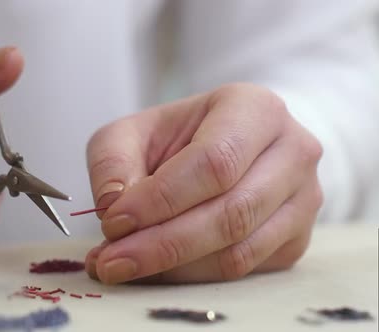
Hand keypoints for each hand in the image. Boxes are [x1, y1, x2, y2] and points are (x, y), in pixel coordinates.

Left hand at [85, 83, 322, 283]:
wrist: (224, 147)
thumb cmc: (176, 138)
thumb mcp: (132, 133)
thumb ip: (113, 161)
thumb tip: (113, 206)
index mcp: (255, 109)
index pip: (214, 162)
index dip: (161, 199)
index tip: (113, 222)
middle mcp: (293, 151)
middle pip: (231, 213)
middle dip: (162, 244)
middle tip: (109, 261)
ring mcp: (304, 199)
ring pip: (239, 251)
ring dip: (174, 268)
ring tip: (123, 266)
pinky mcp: (296, 238)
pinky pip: (245, 270)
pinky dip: (192, 276)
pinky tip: (157, 269)